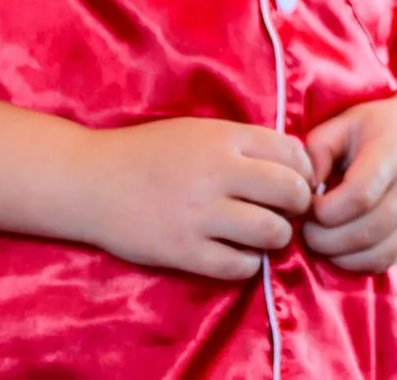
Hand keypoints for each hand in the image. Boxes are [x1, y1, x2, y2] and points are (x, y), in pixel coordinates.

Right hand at [73, 117, 314, 280]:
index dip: (305, 170)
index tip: (299, 181)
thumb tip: (294, 164)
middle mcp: (218, 173)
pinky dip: (248, 263)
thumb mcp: (201, 132)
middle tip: (288, 211)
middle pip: (291, 192)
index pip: (292, 153)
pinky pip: (240, 266)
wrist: (91, 182)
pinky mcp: (184, 251)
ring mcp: (201, 214)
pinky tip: (239, 254)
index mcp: (224, 138)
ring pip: (272, 232)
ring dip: (278, 236)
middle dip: (299, 204)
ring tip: (266, 235)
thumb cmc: (150, 153)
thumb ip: (244, 144)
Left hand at [300, 64, 396, 272]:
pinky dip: (356, 263)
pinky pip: (384, 261)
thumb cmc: (383, 125)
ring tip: (321, 238)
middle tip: (305, 227)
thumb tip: (302, 189)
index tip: (306, 203)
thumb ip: (318, 150)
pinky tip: (340, 247)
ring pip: (375, 253)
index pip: (358, 196)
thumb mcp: (347, 122)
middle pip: (364, 232)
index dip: (323, 210)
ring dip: (337, 255)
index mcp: (393, 154)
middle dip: (323, 238)